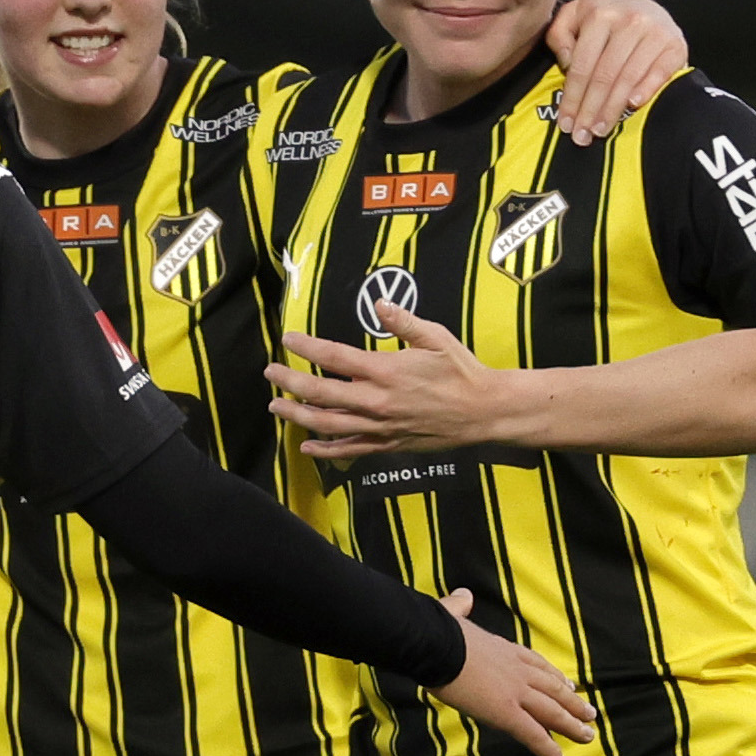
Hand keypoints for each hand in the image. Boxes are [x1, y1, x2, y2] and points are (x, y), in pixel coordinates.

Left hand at [270, 306, 523, 457]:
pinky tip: (307, 447)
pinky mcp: (388, 445)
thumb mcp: (436, 337)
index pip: (334, 357)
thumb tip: (379, 304)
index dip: (306, 347)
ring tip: (277, 407)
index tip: (289, 339)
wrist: (484, 412)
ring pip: (328, 425)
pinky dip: (326, 451)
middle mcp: (377, 401)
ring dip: (298, 416)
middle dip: (290, 382)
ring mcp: (380, 427)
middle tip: (271, 373)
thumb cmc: (462, 371)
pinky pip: (350, 450)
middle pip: (320, 393)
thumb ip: (404, 321)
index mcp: (385, 370)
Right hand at [428, 588, 597, 755]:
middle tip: (590, 714)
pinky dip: (551, 752)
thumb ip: (459, 606)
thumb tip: (462, 595)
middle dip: (573, 702)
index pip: (537, 665)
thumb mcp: (451, 614)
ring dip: (572, 726)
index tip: (569, 683)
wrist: (436, 643)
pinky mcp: (507, 713)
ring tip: (588, 736)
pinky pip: (535, 736)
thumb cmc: (437, 631)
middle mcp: (517, 671)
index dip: (555, 676)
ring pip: (552, 713)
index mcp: (504, 649)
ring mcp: (516, 692)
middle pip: (553, 689)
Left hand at [539, 0, 687, 143]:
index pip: (581, 64)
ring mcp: (655, 31)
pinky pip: (660, 72)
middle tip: (582, 134)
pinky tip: (633, 106)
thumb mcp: (576, 16)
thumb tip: (566, 61)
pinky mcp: (675, 44)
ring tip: (601, 129)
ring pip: (628, 77)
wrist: (649, 10)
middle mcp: (628, 19)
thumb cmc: (609, 22)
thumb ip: (560, 34)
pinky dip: (646, 89)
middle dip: (590, 109)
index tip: (565, 122)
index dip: (572, 97)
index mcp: (599, 12)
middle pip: (604, 74)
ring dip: (613, 108)